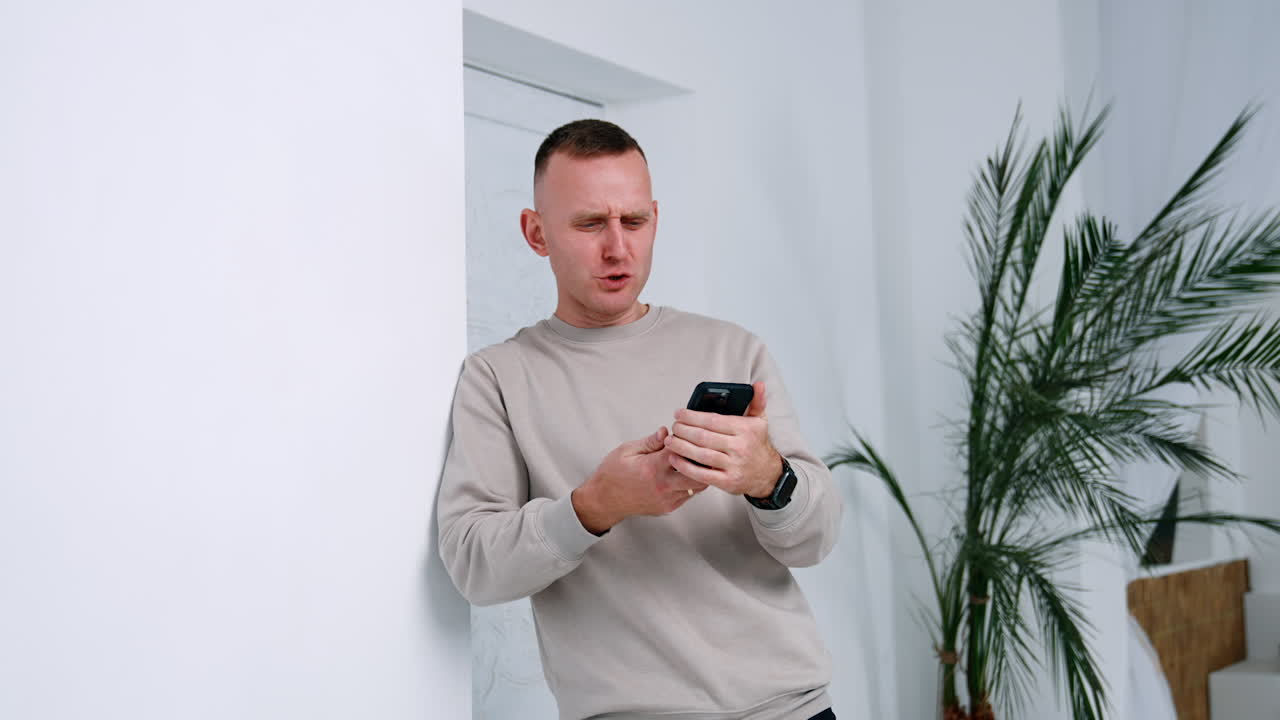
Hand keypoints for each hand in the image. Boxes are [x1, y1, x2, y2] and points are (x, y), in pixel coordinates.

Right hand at [573, 427, 707, 533]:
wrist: (604, 500)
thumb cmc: (612, 474)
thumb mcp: (627, 450)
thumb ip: (650, 442)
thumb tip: (665, 431)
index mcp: (652, 468)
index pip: (681, 451)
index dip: (686, 440)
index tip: (684, 434)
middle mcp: (662, 486)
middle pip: (698, 472)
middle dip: (700, 459)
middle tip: (698, 448)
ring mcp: (667, 499)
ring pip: (697, 486)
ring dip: (698, 472)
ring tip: (694, 460)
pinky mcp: (668, 507)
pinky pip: (688, 495)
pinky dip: (690, 483)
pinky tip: (684, 473)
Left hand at [664, 381, 782, 497]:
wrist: (768, 474)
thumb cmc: (757, 445)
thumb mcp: (760, 421)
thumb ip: (757, 401)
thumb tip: (758, 384)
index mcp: (745, 429)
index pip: (712, 420)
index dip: (692, 416)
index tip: (679, 413)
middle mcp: (740, 447)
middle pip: (703, 437)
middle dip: (683, 430)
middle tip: (673, 426)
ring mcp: (733, 466)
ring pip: (700, 454)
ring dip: (680, 447)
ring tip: (669, 440)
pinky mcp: (727, 482)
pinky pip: (702, 474)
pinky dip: (685, 466)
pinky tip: (674, 459)